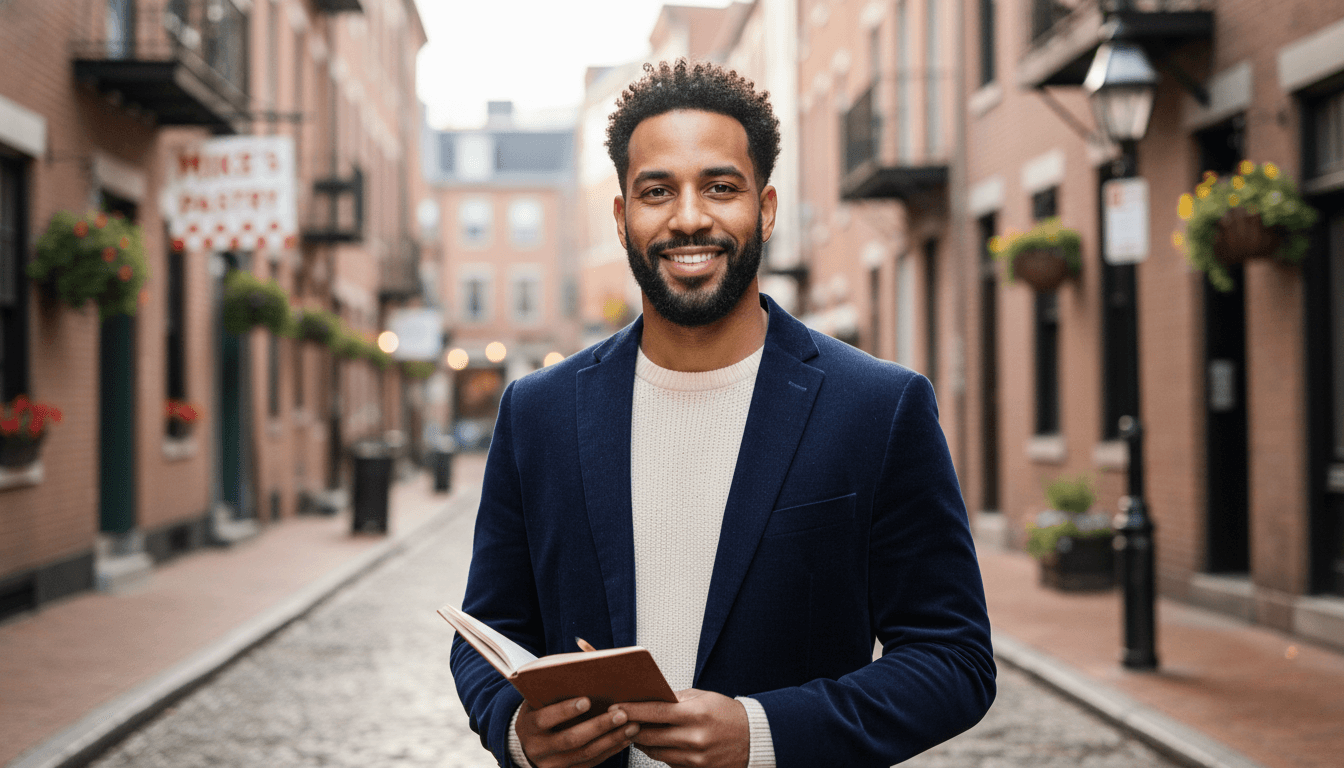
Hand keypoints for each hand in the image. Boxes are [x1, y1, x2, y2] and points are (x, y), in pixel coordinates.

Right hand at [516, 696, 639, 767]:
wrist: (529, 743)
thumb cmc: (540, 711)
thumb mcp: (539, 699)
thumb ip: (554, 687)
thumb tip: (582, 666)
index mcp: (528, 726)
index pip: (545, 718)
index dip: (565, 710)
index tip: (586, 700)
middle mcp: (538, 749)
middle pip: (571, 739)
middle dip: (598, 726)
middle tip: (621, 714)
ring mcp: (553, 764)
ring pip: (586, 754)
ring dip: (612, 739)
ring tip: (632, 725)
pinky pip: (592, 763)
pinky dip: (611, 750)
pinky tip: (625, 738)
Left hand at [618, 688, 748, 767]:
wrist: (754, 738)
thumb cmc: (728, 714)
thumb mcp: (703, 698)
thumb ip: (675, 700)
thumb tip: (648, 700)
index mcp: (695, 714)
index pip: (654, 713)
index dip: (632, 710)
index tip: (615, 708)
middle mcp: (694, 738)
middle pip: (649, 737)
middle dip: (631, 728)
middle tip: (619, 721)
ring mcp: (695, 758)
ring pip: (655, 752)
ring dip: (643, 742)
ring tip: (636, 731)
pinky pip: (668, 762)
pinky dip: (660, 752)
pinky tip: (657, 743)